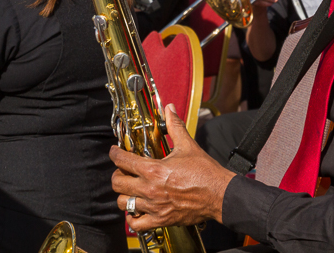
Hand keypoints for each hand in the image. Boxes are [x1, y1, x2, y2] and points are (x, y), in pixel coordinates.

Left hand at [111, 105, 234, 229]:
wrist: (218, 194)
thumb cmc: (204, 172)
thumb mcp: (188, 146)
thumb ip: (175, 126)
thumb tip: (169, 110)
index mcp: (154, 169)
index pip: (123, 161)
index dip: (115, 154)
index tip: (114, 152)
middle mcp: (150, 189)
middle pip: (117, 183)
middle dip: (117, 175)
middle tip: (123, 171)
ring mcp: (153, 206)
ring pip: (123, 203)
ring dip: (124, 195)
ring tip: (130, 190)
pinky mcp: (160, 219)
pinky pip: (136, 224)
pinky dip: (132, 217)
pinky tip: (137, 209)